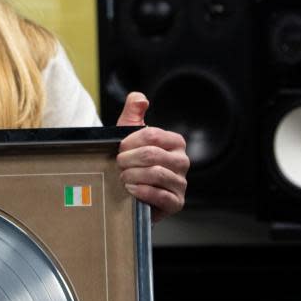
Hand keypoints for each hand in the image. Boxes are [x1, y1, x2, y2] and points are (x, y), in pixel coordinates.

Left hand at [115, 92, 188, 221]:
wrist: (131, 193)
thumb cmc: (132, 162)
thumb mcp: (129, 135)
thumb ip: (133, 113)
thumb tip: (140, 98)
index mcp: (175, 142)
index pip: (152, 135)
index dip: (130, 142)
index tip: (119, 149)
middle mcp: (183, 161)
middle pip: (152, 154)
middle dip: (128, 160)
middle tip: (118, 165)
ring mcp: (181, 183)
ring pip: (156, 174)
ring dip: (133, 175)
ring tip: (122, 177)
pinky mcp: (176, 202)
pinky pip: (160, 195)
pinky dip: (141, 191)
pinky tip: (130, 189)